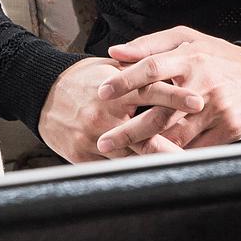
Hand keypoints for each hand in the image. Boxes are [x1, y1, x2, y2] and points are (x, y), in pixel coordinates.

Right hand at [38, 55, 205, 163]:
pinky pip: (112, 168)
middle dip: (175, 140)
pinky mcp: (82, 156)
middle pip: (146, 131)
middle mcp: (104, 115)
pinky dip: (132, 170)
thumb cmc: (79, 79)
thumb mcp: (107, 68)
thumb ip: (137, 71)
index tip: (198, 101)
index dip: (176, 97)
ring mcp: (92, 138)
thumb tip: (170, 66)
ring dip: (157, 161)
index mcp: (115, 91)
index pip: (151, 91)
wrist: (40, 93)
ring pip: (132, 156)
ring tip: (182, 166)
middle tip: (201, 145)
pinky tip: (150, 174)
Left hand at [94, 27, 240, 154]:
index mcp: (191, 58)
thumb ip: (149, 45)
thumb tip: (115, 53)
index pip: (152, 68)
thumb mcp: (187, 39)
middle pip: (160, 112)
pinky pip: (195, 149)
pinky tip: (153, 163)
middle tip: (103, 142)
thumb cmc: (218, 56)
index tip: (101, 93)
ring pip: (175, 136)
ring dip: (147, 150)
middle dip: (129, 131)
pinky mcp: (228, 130)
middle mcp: (203, 85)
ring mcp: (217, 110)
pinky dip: (173, 157)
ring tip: (122, 158)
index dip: (125, 81)